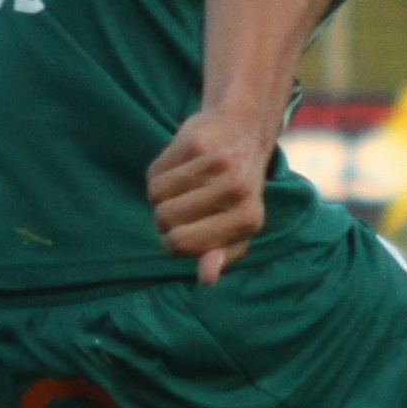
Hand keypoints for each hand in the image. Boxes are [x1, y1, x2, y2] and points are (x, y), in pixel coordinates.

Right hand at [148, 108, 276, 283]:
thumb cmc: (237, 189)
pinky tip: (183, 163)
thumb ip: (222, 255)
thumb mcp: (239, 226)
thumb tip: (206, 279)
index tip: (186, 229)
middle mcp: (238, 192)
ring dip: (161, 192)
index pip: (180, 245)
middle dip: (165, 216)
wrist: (244, 129)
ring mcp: (219, 165)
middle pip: (164, 220)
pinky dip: (161, 170)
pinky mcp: (198, 141)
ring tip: (186, 182)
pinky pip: (155, 171)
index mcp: (250, 220)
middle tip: (187, 202)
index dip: (172, 240)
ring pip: (156, 195)